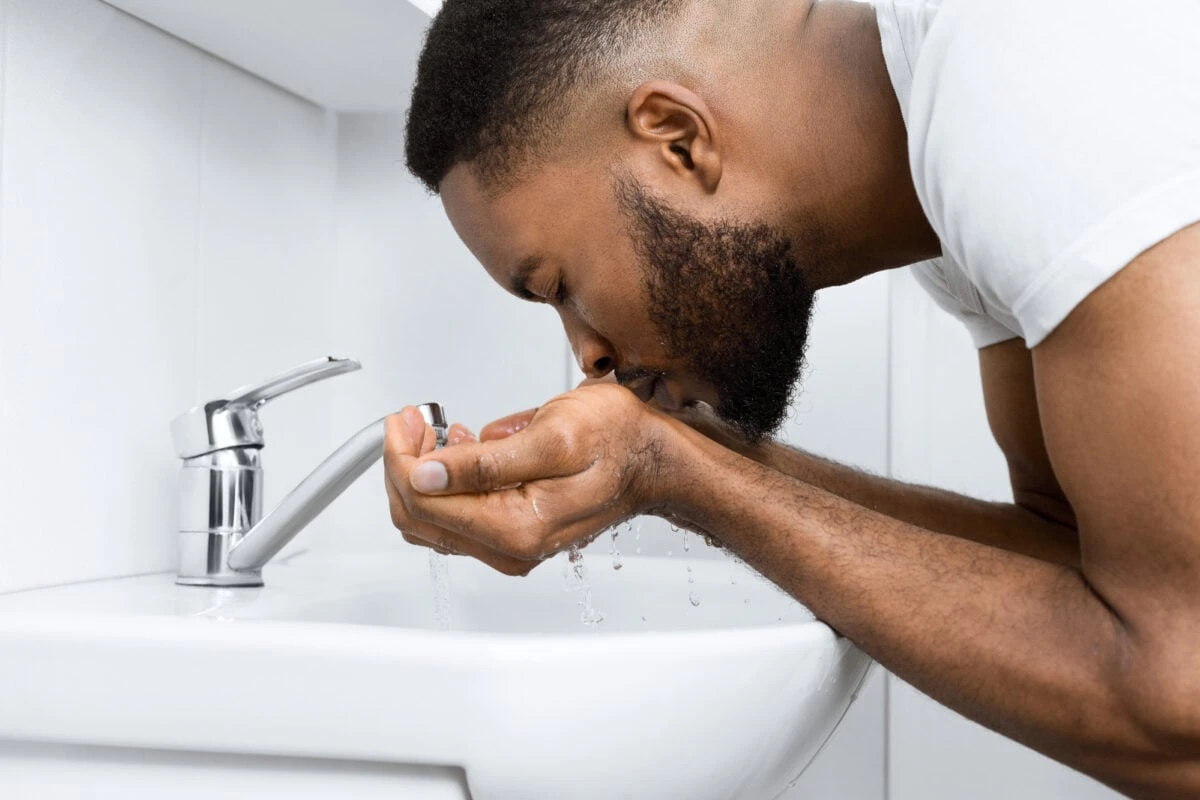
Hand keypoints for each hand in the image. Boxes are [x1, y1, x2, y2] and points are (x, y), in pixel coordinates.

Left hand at [383, 384, 676, 573]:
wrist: (654, 456)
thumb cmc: (617, 439)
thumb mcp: (552, 435)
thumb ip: (485, 461)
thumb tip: (426, 474)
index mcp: (516, 528)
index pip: (425, 503)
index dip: (400, 457)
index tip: (403, 420)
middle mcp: (510, 547)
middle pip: (420, 516)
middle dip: (404, 463)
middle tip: (411, 420)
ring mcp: (511, 543)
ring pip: (433, 517)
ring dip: (421, 471)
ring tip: (431, 428)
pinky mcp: (513, 531)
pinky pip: (457, 514)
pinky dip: (444, 480)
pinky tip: (457, 447)